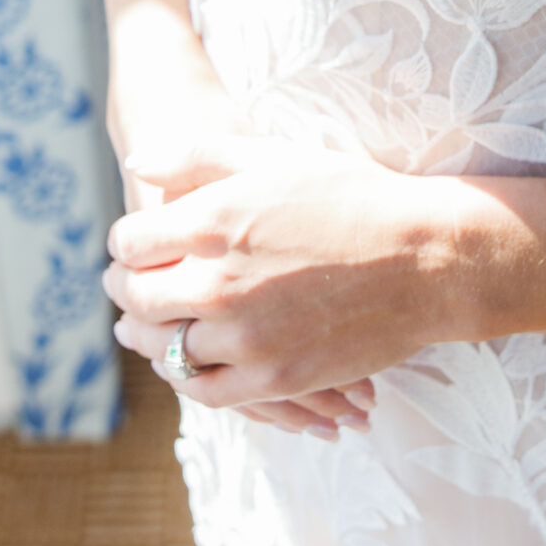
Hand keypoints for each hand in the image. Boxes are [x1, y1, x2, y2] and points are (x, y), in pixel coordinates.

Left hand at [103, 135, 462, 424]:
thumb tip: (135, 162)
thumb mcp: (271, 154)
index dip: (126, 241)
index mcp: (215, 220)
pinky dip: (188, 377)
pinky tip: (186, 362)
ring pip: (166, 349)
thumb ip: (195, 155)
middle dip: (124, 288)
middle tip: (123, 283)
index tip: (132, 242)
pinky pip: (208, 392)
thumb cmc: (349, 195)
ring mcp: (247, 339)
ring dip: (147, 336)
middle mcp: (221, 283)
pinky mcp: (275, 379)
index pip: (131, 242)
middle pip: (139, 297)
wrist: (422, 259)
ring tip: (142, 325)